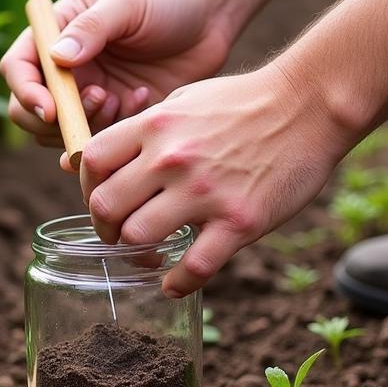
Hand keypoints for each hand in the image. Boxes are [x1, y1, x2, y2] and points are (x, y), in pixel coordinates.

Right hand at [0, 0, 232, 146]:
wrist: (211, 18)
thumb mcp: (126, 3)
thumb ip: (91, 30)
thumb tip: (56, 58)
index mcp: (54, 35)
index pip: (18, 68)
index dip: (25, 91)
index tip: (50, 108)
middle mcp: (64, 69)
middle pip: (27, 110)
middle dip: (53, 119)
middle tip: (96, 101)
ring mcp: (87, 96)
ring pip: (60, 132)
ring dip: (86, 125)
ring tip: (120, 97)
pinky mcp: (114, 118)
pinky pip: (98, 141)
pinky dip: (114, 132)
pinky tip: (142, 100)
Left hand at [74, 64, 353, 296]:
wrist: (310, 105)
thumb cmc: (242, 103)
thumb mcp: (181, 102)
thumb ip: (136, 131)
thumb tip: (77, 162)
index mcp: (154, 126)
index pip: (91, 162)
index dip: (86, 187)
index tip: (100, 200)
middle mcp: (171, 158)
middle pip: (105, 206)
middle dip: (104, 228)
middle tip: (117, 235)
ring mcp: (204, 191)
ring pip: (139, 237)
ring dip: (135, 254)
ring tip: (147, 255)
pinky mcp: (239, 221)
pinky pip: (195, 267)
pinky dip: (178, 283)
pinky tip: (174, 284)